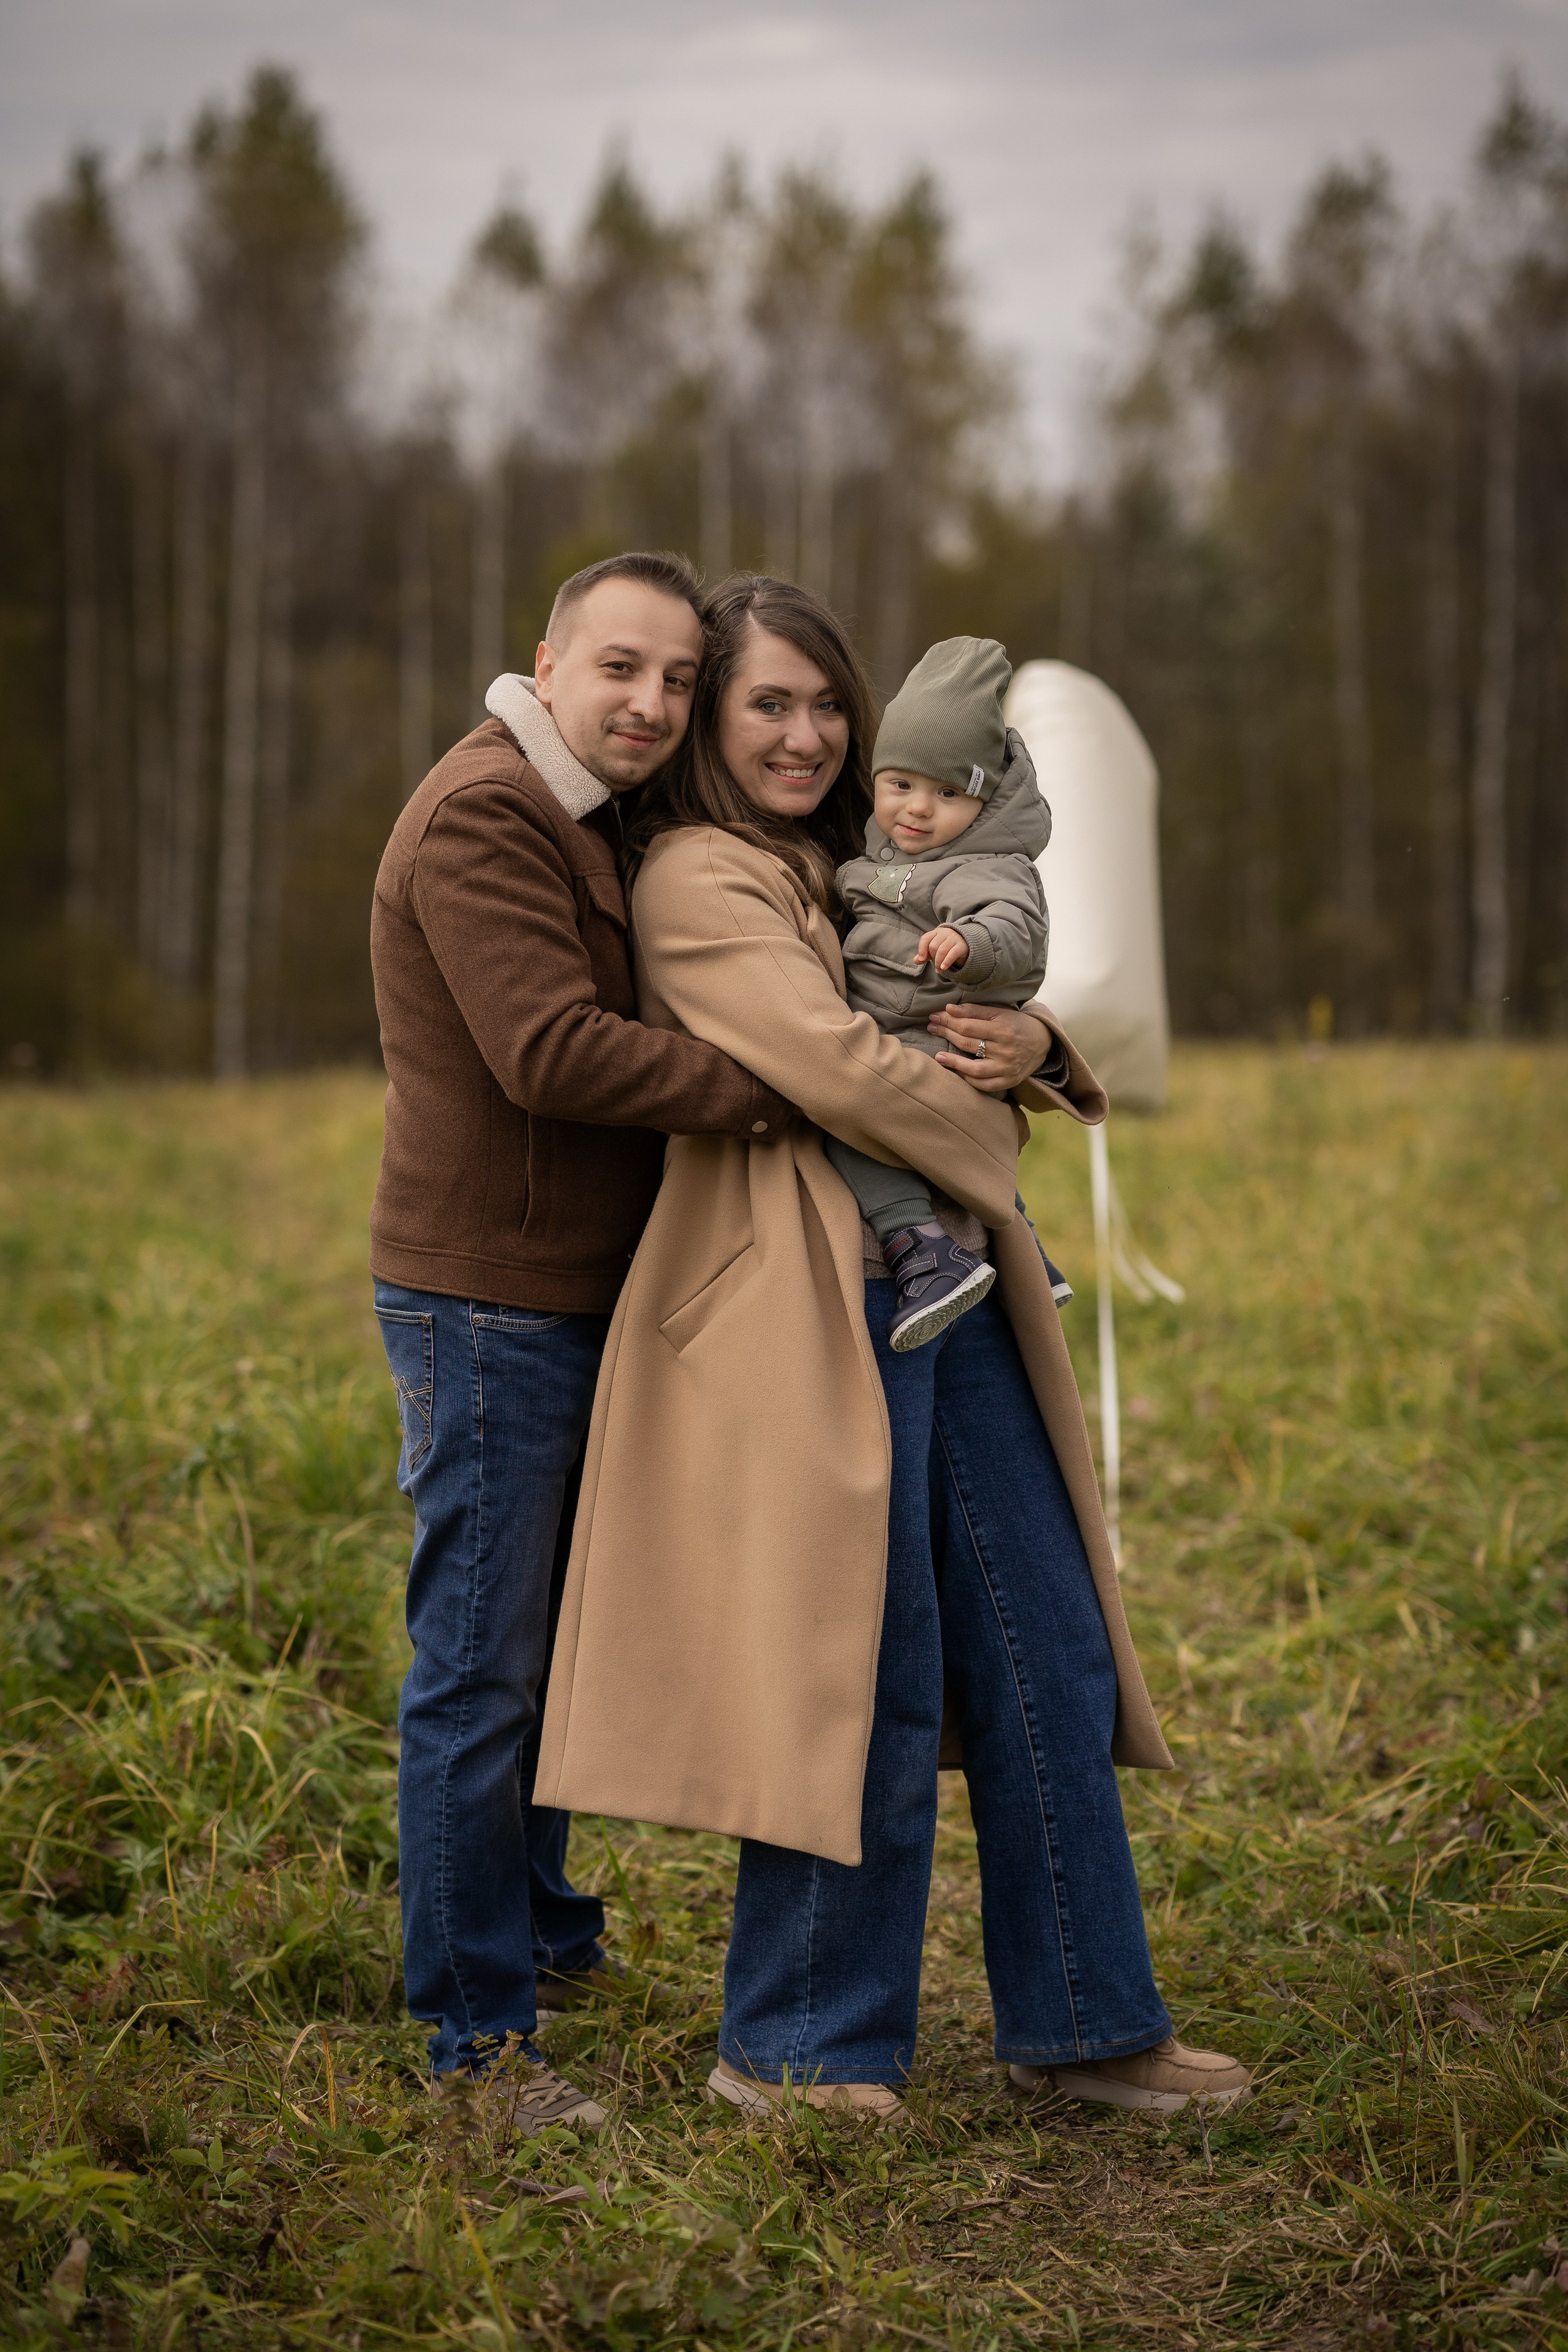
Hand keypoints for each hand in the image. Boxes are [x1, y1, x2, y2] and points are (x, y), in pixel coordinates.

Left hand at [915, 925, 968, 971]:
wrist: (967, 942)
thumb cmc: (948, 946)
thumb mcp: (935, 949)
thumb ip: (925, 955)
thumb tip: (916, 960)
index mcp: (936, 932)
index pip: (925, 938)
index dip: (922, 949)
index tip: (921, 959)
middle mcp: (944, 933)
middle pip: (933, 946)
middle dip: (933, 958)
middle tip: (935, 966)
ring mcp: (953, 938)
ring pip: (942, 950)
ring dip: (938, 962)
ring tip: (939, 969)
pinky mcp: (961, 946)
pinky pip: (952, 954)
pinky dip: (946, 962)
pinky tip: (943, 968)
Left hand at [927, 1002, 1048, 1094]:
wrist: (1043, 1042)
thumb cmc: (1017, 1024)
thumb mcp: (1000, 1013)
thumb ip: (975, 1011)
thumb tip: (949, 1009)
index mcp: (1003, 1029)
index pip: (968, 1026)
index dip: (948, 1021)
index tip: (934, 1016)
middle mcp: (1005, 1050)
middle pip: (968, 1044)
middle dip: (946, 1034)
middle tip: (931, 1028)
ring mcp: (1007, 1068)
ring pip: (974, 1068)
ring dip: (953, 1062)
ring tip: (938, 1056)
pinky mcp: (1009, 1081)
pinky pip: (985, 1085)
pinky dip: (969, 1079)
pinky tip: (957, 1072)